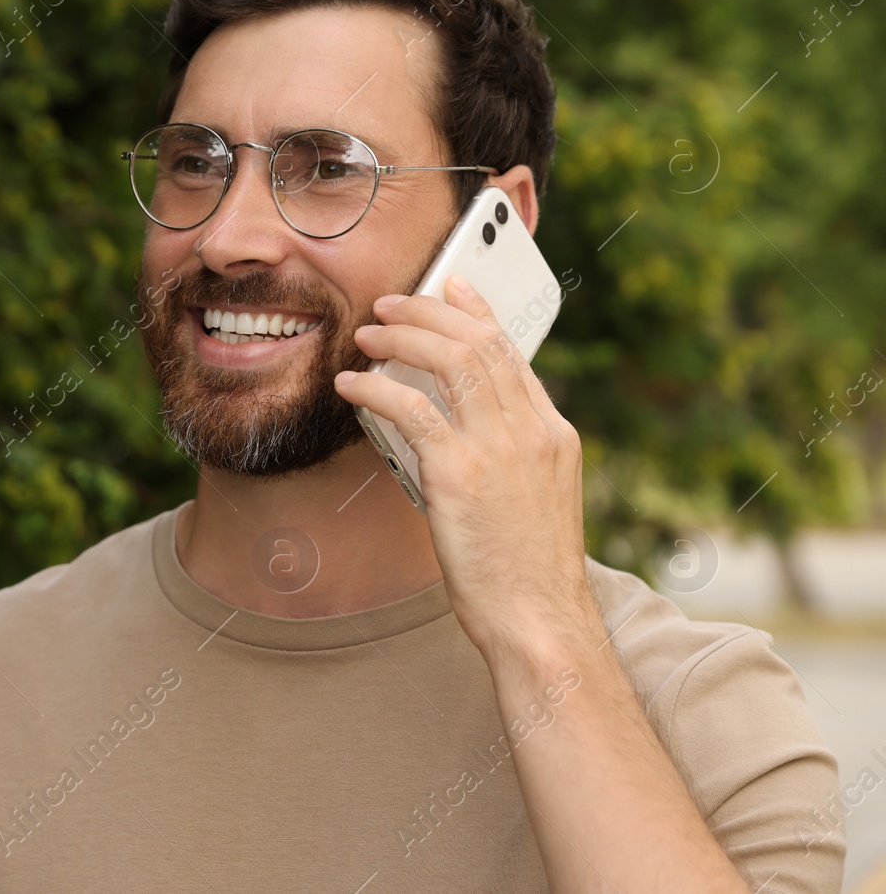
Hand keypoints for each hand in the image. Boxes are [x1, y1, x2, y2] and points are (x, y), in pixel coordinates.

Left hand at [332, 276, 597, 658]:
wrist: (538, 620)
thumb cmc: (527, 572)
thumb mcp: (534, 498)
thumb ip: (507, 453)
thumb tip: (455, 424)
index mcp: (553, 433)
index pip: (512, 351)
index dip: (475, 311)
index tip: (450, 283)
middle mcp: (531, 430)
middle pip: (478, 343)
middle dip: (428, 310)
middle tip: (389, 303)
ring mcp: (499, 449)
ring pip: (448, 360)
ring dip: (400, 336)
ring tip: (366, 332)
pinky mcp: (460, 474)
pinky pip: (410, 408)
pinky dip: (375, 389)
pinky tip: (350, 386)